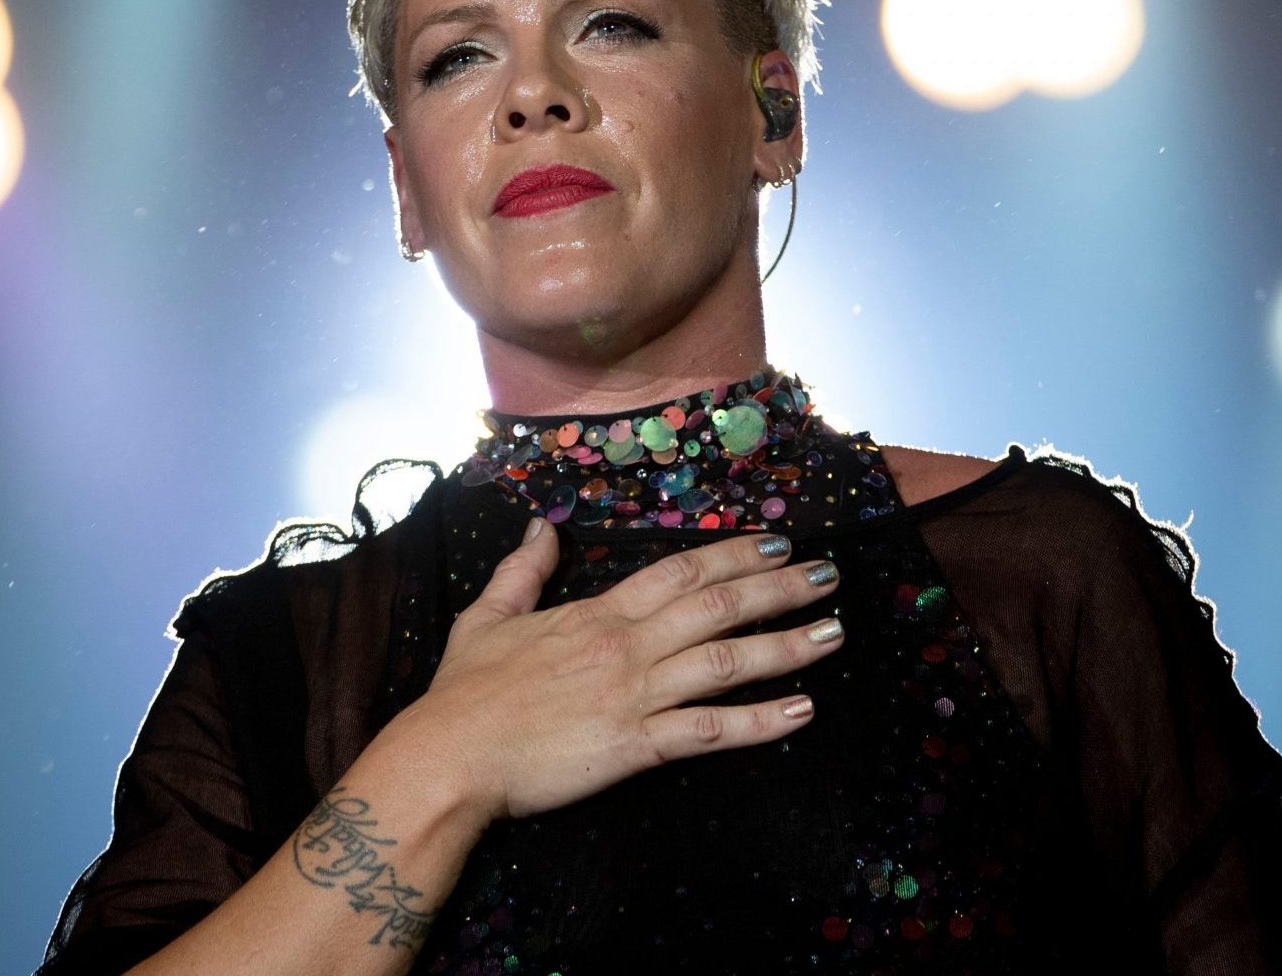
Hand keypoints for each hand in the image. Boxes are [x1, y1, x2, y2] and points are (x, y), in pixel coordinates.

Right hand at [392, 518, 846, 824]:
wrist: (448, 756)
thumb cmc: (464, 692)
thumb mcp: (488, 617)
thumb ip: (522, 571)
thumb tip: (540, 526)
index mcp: (597, 613)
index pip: (680, 572)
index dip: (733, 555)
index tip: (777, 543)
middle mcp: (626, 645)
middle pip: (717, 605)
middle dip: (778, 587)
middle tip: (829, 575)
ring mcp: (634, 694)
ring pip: (725, 661)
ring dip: (786, 646)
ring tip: (833, 634)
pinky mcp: (635, 745)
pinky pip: (709, 731)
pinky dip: (760, 723)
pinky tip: (801, 713)